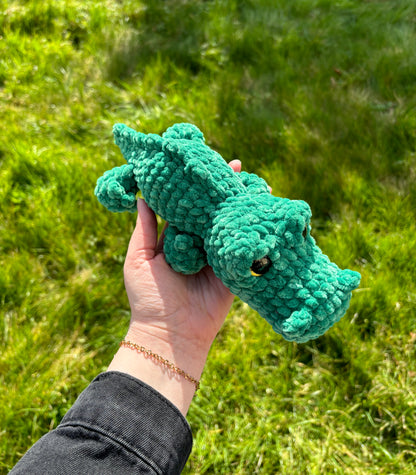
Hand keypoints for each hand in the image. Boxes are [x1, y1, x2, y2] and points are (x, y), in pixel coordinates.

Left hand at [108, 160, 240, 413]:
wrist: (170, 334)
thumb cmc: (149, 296)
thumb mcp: (139, 258)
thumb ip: (144, 228)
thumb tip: (141, 195)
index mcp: (175, 240)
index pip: (188, 207)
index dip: (196, 187)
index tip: (204, 165)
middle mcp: (198, 245)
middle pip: (213, 213)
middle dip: (224, 191)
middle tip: (238, 166)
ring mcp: (217, 258)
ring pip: (230, 226)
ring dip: (242, 206)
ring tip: (254, 182)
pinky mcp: (233, 272)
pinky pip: (243, 249)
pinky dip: (253, 231)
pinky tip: (262, 212)